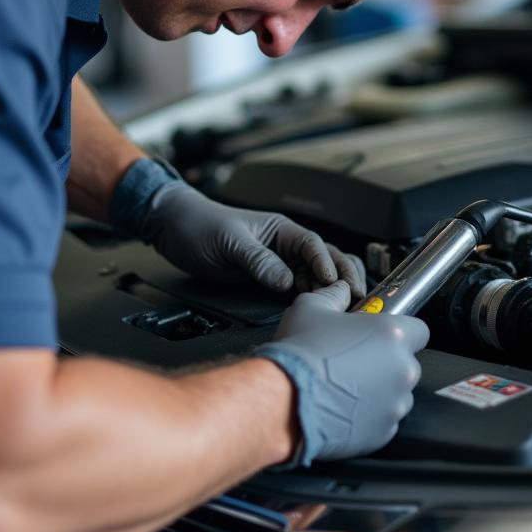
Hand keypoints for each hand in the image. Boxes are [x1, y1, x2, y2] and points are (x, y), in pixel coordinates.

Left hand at [139, 181, 364, 295]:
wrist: (175, 228)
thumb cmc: (200, 224)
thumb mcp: (231, 242)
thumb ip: (259, 261)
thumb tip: (286, 281)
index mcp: (282, 229)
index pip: (314, 245)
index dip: (327, 264)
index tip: (333, 283)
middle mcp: (284, 245)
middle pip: (325, 260)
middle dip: (343, 276)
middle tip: (356, 296)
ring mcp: (277, 262)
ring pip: (313, 276)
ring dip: (328, 289)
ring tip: (342, 306)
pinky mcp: (266, 277)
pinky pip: (295, 288)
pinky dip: (309, 297)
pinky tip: (317, 308)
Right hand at [255, 281, 428, 464]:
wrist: (284, 399)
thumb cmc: (300, 353)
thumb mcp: (312, 307)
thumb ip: (334, 296)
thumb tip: (340, 292)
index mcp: (392, 334)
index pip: (419, 330)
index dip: (401, 331)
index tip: (382, 336)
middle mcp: (402, 370)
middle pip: (407, 363)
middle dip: (386, 363)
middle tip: (356, 361)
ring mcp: (395, 404)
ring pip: (397, 394)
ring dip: (380, 390)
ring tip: (347, 387)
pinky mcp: (384, 432)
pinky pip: (384, 420)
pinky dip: (369, 415)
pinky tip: (344, 406)